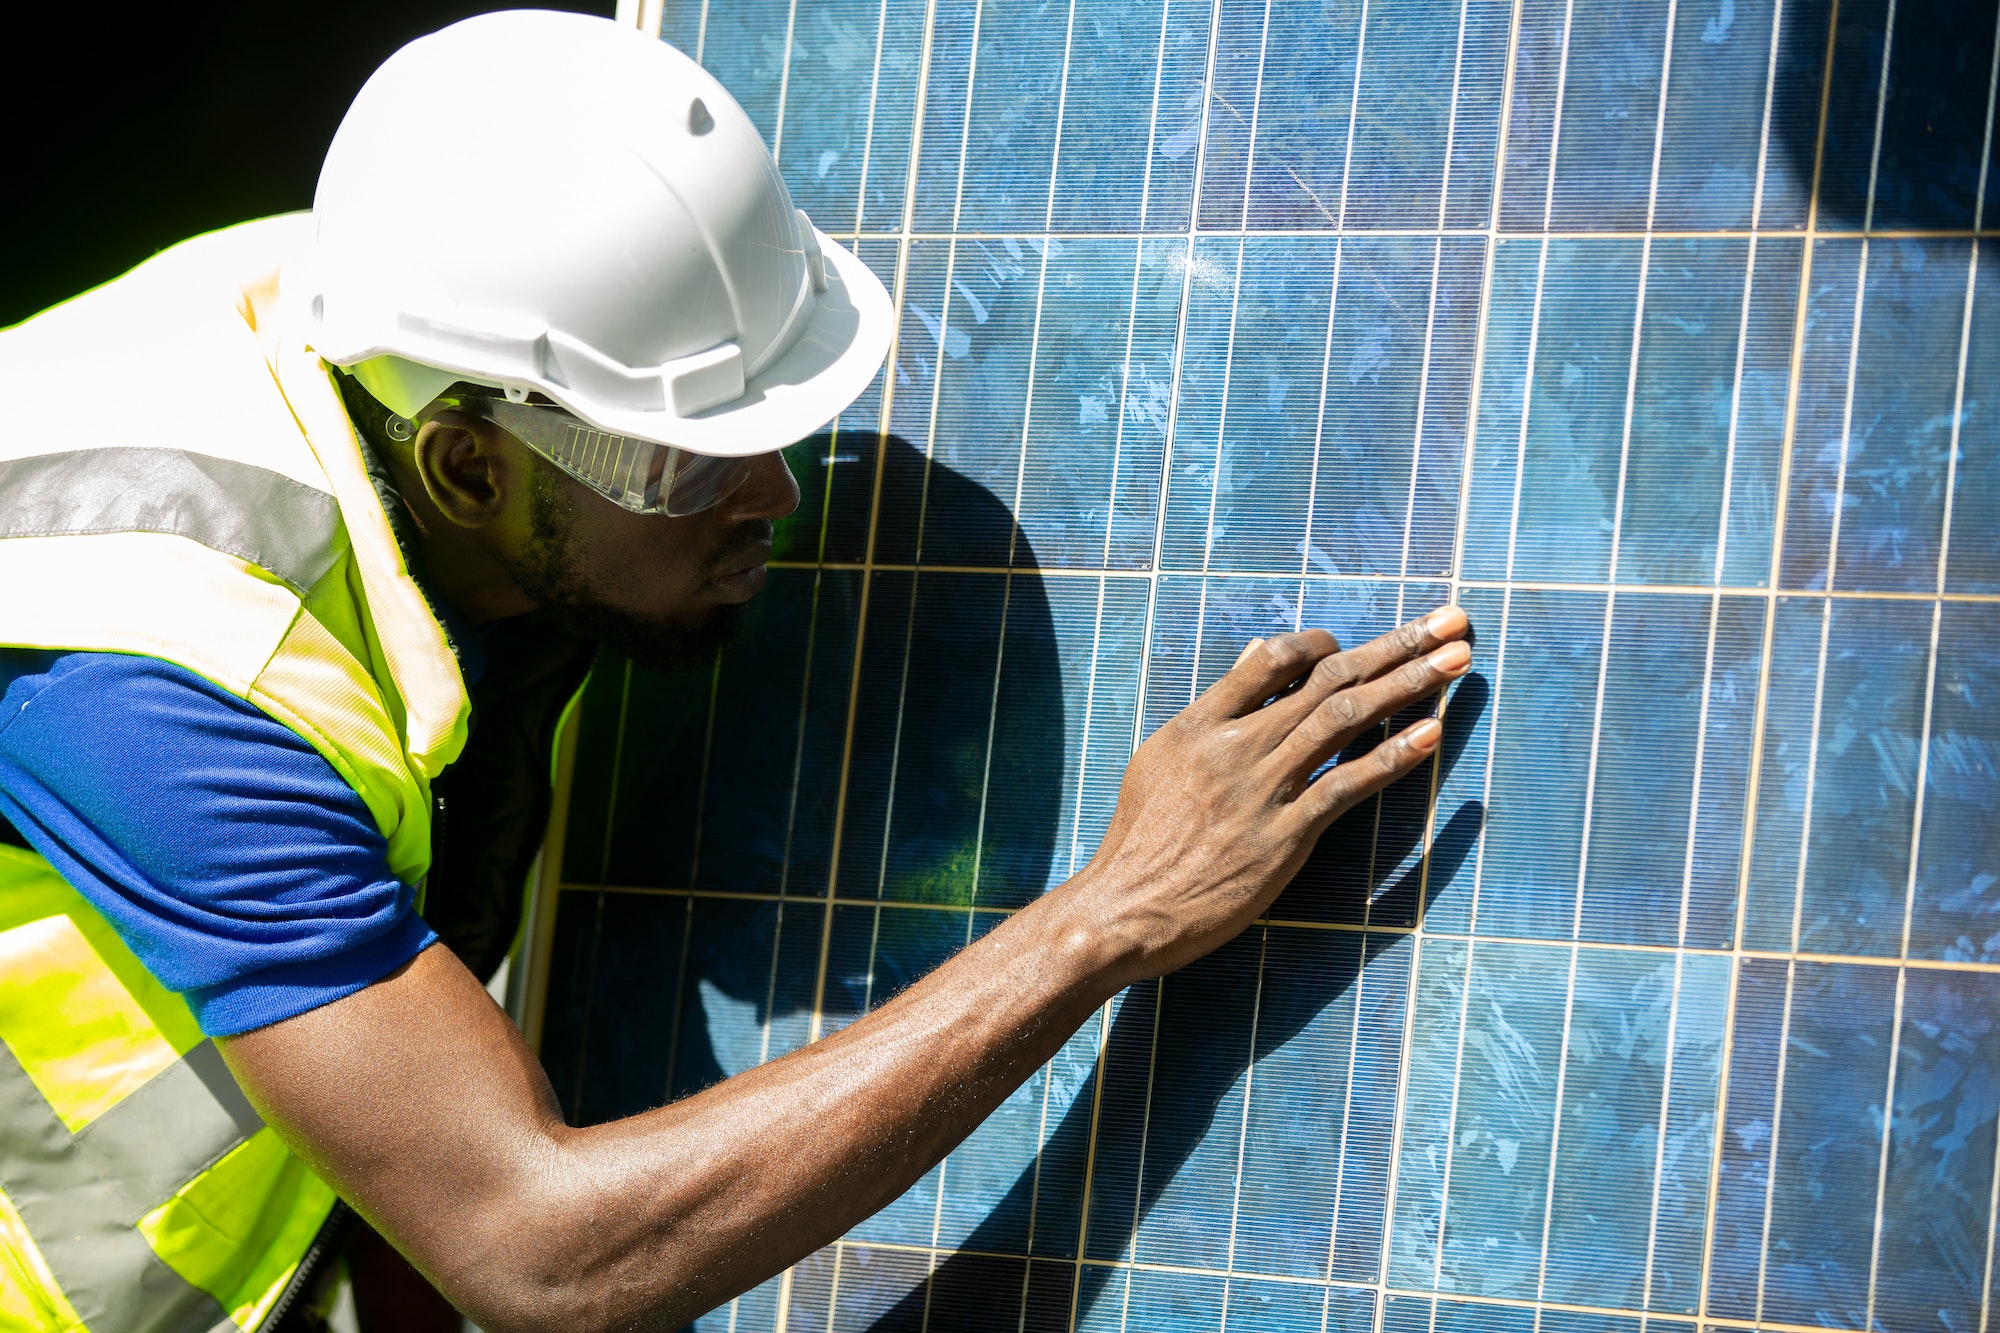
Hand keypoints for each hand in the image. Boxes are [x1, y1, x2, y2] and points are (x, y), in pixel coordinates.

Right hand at [1068, 604, 1470, 982]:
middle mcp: (1234, 746)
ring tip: (1460, 660)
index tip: (1365, 645)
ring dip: (1410, 684)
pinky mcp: (1282, 837)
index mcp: (1200, 724)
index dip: (1326, 644)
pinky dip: (1394, 755)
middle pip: (1327, 677)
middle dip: (1397, 645)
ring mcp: (1260, 789)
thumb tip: (1253, 655)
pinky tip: (1433, 734)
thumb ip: (1214, 709)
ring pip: (1345, 718)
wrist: (1120, 912)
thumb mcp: (1162, 761)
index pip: (1274, 659)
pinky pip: (1347, 785)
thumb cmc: (1140, 844)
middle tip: (1452, 621)